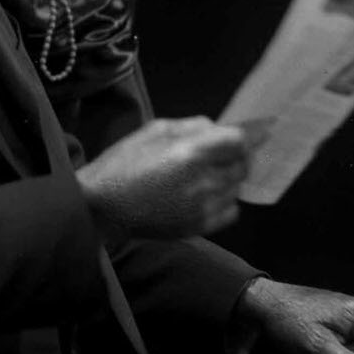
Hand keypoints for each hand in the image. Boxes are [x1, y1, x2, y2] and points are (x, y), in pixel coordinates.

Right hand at [77, 116, 250, 239]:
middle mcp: (203, 181)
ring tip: (209, 174)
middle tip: (224, 152)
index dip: (247, 135)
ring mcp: (203, 207)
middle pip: (243, 165)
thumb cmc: (123, 163)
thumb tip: (217, 128)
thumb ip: (191, 126)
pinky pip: (231, 211)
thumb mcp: (154, 130)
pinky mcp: (199, 227)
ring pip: (237, 188)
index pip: (239, 142)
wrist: (103, 205)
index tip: (250, 133)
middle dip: (238, 155)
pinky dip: (226, 200)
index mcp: (191, 153)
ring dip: (230, 177)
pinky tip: (209, 195)